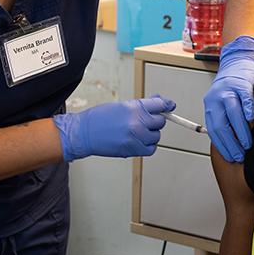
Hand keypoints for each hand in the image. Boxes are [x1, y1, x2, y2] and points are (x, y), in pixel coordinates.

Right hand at [52, 96, 172, 160]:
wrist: (84, 133)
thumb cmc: (100, 118)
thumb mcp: (122, 105)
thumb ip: (142, 106)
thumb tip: (160, 104)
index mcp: (135, 108)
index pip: (160, 105)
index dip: (165, 105)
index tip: (169, 106)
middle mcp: (138, 122)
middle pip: (160, 121)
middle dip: (154, 120)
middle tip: (144, 121)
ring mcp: (136, 137)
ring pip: (156, 136)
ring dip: (151, 134)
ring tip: (137, 131)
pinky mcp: (133, 150)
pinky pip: (151, 149)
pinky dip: (148, 145)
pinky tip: (139, 141)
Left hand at [204, 36, 253, 162]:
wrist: (239, 61)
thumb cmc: (234, 88)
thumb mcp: (225, 105)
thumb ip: (227, 122)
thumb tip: (234, 146)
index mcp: (210, 106)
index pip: (214, 131)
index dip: (223, 146)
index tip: (231, 157)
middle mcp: (216, 98)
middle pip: (221, 124)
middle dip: (231, 143)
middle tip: (240, 155)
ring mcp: (228, 90)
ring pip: (232, 113)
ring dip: (240, 131)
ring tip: (248, 143)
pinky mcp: (241, 83)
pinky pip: (244, 98)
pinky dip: (248, 109)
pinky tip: (252, 119)